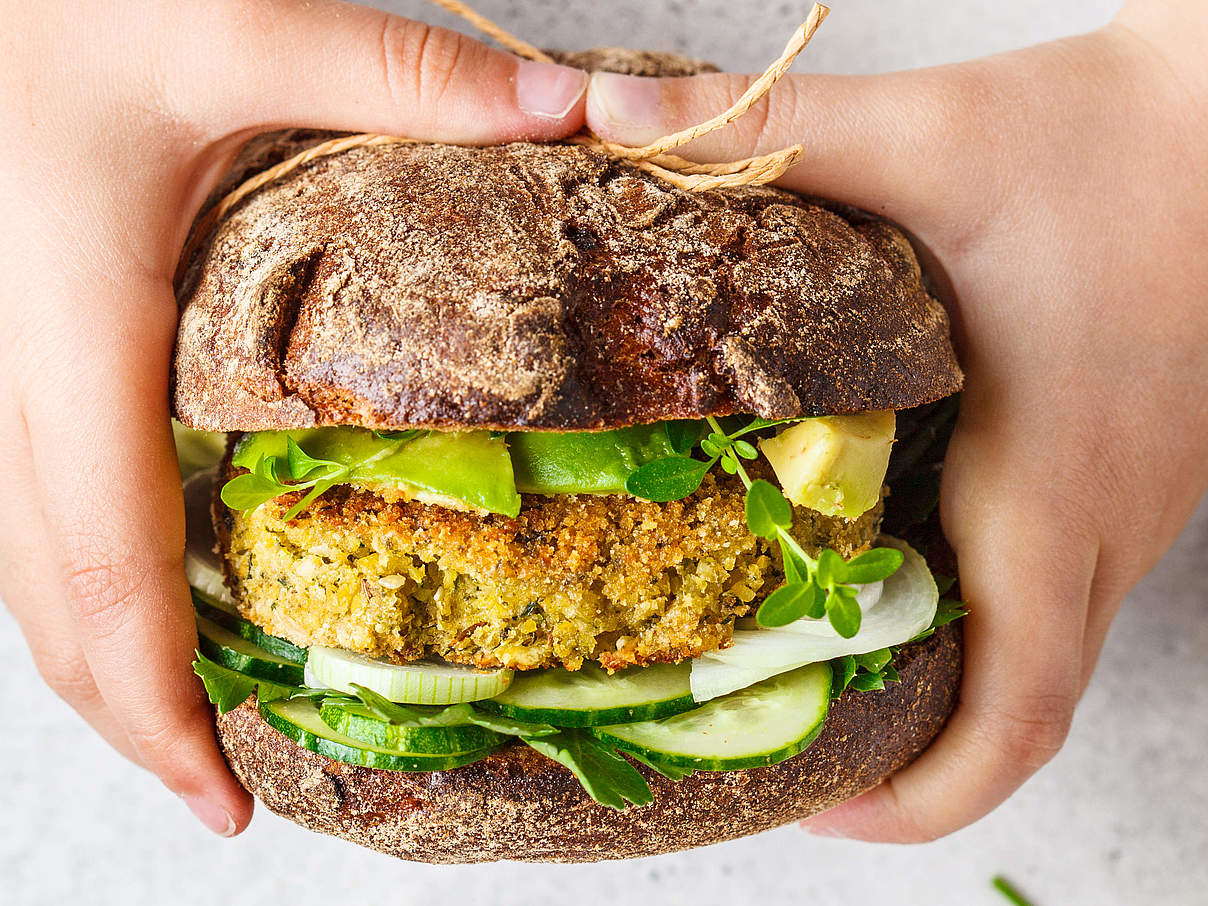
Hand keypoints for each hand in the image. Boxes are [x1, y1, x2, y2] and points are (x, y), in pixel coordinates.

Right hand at [0, 0, 585, 836]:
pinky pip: (24, 495)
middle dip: (124, 708)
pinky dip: (79, 572)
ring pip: (15, 557)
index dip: (150, 698)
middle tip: (222, 783)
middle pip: (40, 594)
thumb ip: (405, 76)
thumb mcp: (240, 22)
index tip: (218, 796)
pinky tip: (149, 582)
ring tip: (191, 712)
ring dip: (98, 651)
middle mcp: (9, 361)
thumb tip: (573, 112)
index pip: (100, 555)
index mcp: (71, 319)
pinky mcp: (10, 342)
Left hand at [585, 0, 1207, 839]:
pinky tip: (903, 546)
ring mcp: (1132, 501)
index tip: (826, 807)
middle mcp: (1105, 522)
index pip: (1014, 716)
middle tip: (795, 731)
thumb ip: (763, 135)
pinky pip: (1061, 580)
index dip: (924, 798)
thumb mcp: (924, 135)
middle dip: (915, 753)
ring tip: (825, 651)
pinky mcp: (1135, 465)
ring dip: (945, 676)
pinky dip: (982, 603)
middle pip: (1021, 707)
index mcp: (1051, 487)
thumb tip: (609, 122)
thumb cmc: (1114, 137)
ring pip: (1043, 645)